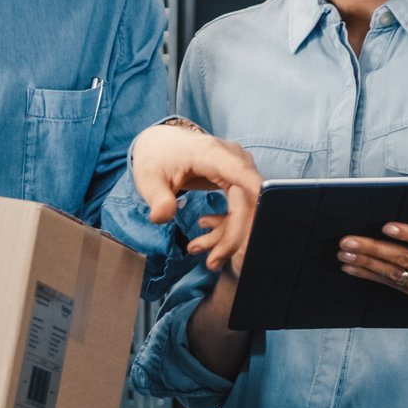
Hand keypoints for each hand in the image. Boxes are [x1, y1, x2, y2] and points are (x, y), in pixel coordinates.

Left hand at [131, 123, 261, 271]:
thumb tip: (161, 218)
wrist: (160, 144)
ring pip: (248, 208)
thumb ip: (157, 199)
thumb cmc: (156, 158)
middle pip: (248, 202)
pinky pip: (242, 207)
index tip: (259, 228)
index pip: (243, 176)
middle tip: (212, 263)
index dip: (256, 200)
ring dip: (228, 235)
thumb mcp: (149, 179)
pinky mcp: (238, 179)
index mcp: (212, 153)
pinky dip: (228, 225)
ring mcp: (239, 168)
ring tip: (198, 249)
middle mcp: (233, 158)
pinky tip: (205, 230)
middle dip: (233, 237)